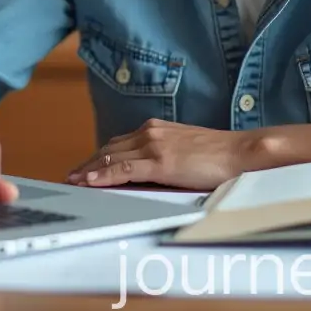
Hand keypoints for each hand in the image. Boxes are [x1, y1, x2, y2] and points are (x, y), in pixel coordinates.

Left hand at [67, 119, 260, 190]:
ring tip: (73, 182)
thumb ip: (163, 155)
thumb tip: (147, 171)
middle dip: (87, 164)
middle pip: (108, 149)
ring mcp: (154, 145)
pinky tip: (90, 183)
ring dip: (89, 171)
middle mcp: (150, 132)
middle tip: (71, 177)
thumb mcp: (183, 149)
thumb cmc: (217, 154)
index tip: (84, 167)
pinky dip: (104, 176)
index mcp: (155, 128)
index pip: (117, 143)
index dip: (98, 157)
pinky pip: (124, 169)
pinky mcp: (160, 161)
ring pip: (111, 158)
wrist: (239, 152)